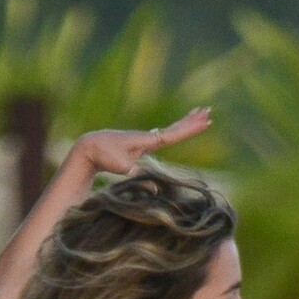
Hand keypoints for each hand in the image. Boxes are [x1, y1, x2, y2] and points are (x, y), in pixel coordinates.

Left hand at [74, 108, 212, 177]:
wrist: (89, 148)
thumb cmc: (104, 156)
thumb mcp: (121, 167)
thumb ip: (136, 172)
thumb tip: (152, 187)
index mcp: (146, 141)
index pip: (173, 134)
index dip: (189, 129)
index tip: (205, 121)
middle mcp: (147, 138)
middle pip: (174, 129)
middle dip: (191, 121)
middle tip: (209, 111)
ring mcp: (142, 141)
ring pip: (168, 131)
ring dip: (182, 125)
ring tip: (197, 115)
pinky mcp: (137, 146)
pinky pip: (158, 137)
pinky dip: (169, 134)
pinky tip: (172, 134)